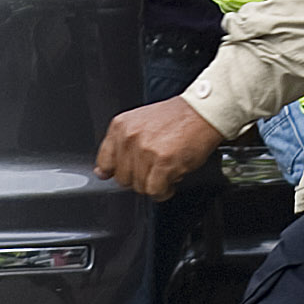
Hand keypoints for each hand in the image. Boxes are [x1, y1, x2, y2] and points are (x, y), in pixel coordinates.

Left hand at [93, 96, 222, 200]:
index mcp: (120, 126)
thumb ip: (120, 146)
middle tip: (154, 167)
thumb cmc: (175, 118)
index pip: (104, 162)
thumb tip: (102, 172)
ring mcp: (145, 150)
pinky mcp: (163, 162)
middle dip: (140, 177)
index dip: (117, 171)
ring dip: (155, 184)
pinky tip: (172, 177)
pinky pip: (155, 191)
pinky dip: (164, 190)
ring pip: (140, 187)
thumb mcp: (140, 124)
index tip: (127, 172)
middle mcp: (129, 137)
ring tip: (166, 168)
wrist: (201, 113)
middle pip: (123, 178)